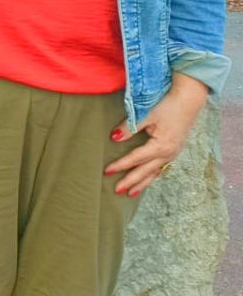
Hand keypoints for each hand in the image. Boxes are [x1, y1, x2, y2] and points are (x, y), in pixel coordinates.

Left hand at [105, 75, 208, 196]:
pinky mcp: (174, 150)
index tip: (106, 171)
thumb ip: (130, 128)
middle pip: (145, 171)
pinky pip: (161, 168)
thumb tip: (114, 138)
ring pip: (155, 172)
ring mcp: (173, 153)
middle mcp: (168, 153)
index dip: (120, 165)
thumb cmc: (168, 106)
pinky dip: (152, 176)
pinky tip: (146, 180)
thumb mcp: (147, 116)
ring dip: (142, 183)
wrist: (189, 101)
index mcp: (161, 146)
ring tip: (130, 194)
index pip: (135, 159)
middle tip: (117, 190)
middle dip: (131, 181)